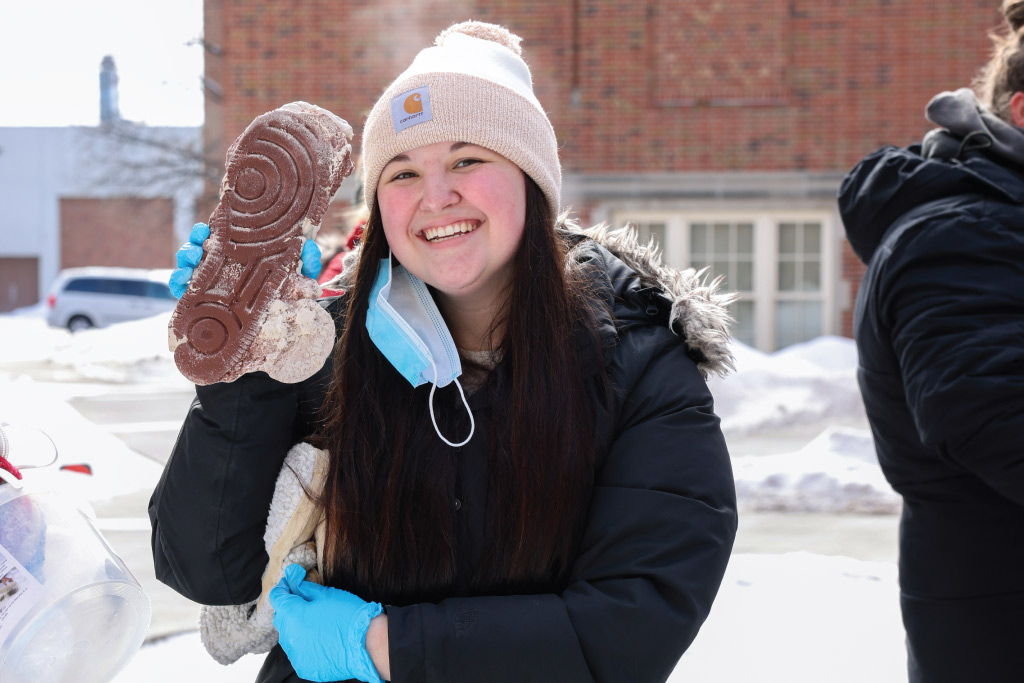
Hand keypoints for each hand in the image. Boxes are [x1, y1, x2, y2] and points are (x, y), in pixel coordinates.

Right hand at [168, 223, 322, 298]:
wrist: (285, 321)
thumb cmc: (288, 292)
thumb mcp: (300, 276)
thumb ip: (306, 261)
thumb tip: (308, 247)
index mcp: (239, 254)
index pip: (219, 237)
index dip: (209, 231)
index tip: (207, 229)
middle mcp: (221, 265)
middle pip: (199, 248)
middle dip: (192, 245)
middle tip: (196, 247)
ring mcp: (210, 283)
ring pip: (188, 266)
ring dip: (184, 261)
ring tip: (189, 264)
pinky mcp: (203, 301)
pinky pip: (183, 291)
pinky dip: (178, 284)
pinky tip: (180, 283)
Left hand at [269, 564, 383, 682]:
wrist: (367, 644)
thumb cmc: (349, 615)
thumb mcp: (326, 594)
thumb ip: (304, 587)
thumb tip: (292, 577)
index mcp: (293, 616)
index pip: (277, 597)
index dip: (284, 587)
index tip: (292, 582)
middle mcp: (289, 637)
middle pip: (281, 617)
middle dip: (289, 608)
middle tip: (306, 602)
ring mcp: (296, 655)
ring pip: (288, 636)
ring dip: (295, 627)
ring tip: (315, 622)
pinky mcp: (305, 667)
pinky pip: (297, 652)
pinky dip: (304, 644)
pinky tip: (320, 638)